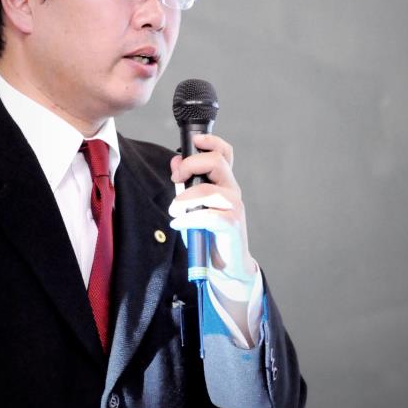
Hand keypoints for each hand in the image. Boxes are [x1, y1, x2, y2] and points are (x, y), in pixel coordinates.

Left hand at [169, 134, 258, 301]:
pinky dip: (189, 218)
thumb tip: (175, 161)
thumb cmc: (208, 234)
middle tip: (176, 179)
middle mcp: (232, 190)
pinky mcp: (232, 224)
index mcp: (224, 182)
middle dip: (191, 165)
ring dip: (184, 198)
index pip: (224, 152)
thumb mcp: (192, 205)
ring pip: (208, 190)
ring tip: (173, 210)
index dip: (211, 141)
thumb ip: (185, 184)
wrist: (225, 265)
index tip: (194, 142)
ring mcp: (234, 207)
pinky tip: (178, 224)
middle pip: (216, 162)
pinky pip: (209, 215)